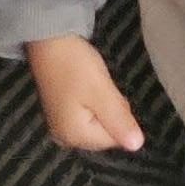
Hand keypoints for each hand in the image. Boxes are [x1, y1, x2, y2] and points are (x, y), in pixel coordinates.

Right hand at [25, 34, 145, 152]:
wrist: (47, 40)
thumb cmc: (74, 65)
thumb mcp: (101, 91)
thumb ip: (119, 120)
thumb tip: (137, 145)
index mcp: (74, 136)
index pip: (114, 138)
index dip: (119, 114)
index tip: (108, 92)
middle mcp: (65, 137)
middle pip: (104, 132)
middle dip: (110, 110)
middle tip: (99, 86)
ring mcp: (60, 126)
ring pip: (98, 122)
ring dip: (102, 104)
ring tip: (91, 84)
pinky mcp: (60, 112)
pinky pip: (87, 114)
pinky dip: (92, 101)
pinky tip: (84, 85)